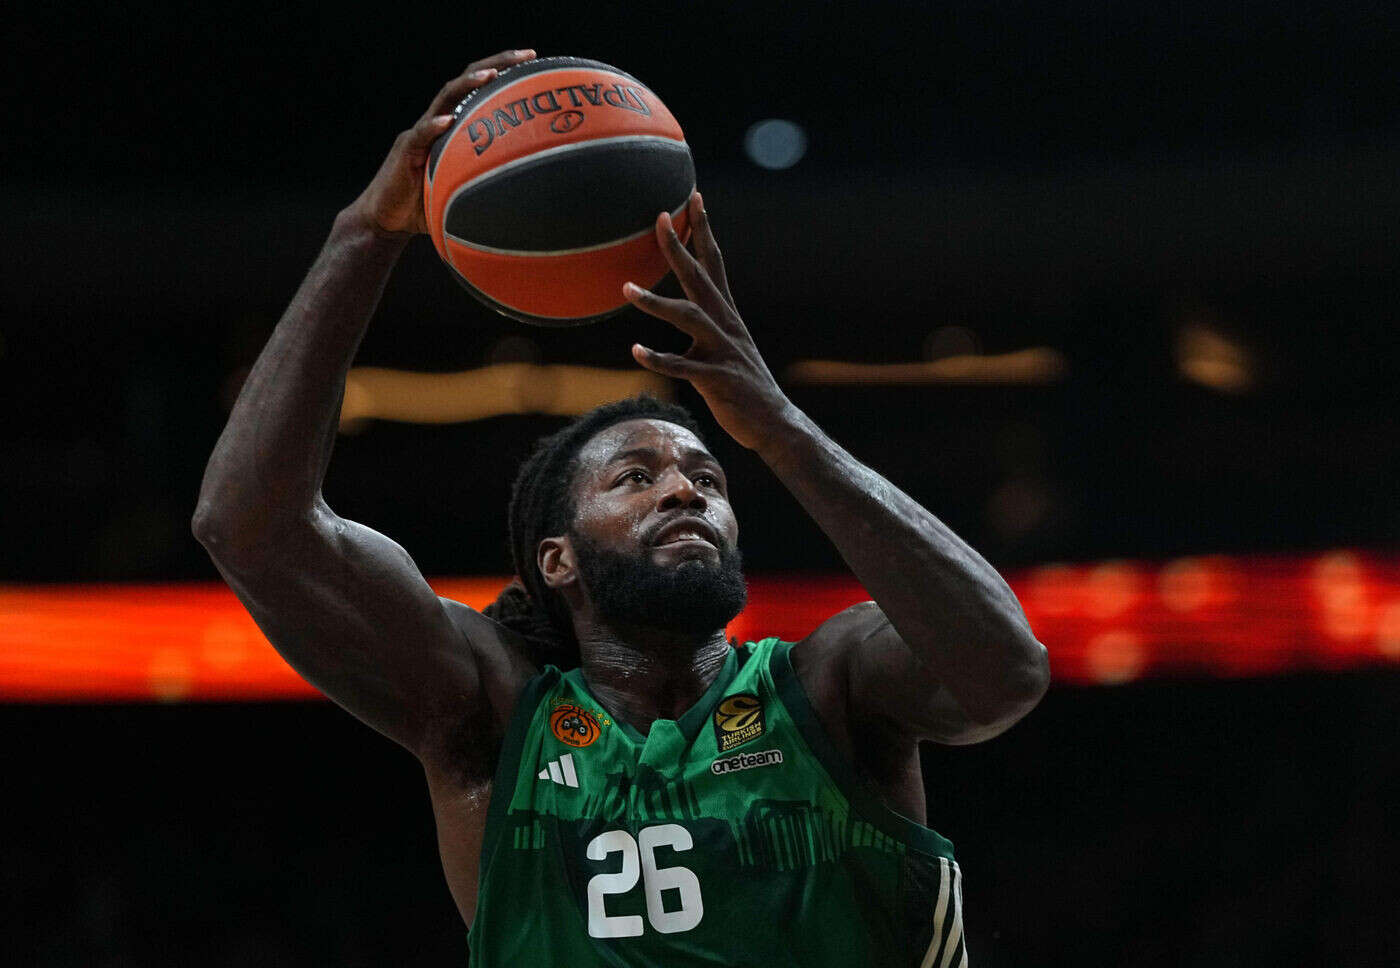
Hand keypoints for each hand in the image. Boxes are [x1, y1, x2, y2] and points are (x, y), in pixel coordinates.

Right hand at [348, 49, 535, 234]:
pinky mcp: (406, 152)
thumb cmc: (428, 206)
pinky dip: (433, 127)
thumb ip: (490, 182)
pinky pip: (420, 135)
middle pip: (465, 82)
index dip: (503, 71)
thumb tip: (532, 193)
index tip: (532, 59)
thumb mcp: (466, 189)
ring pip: (444, 100)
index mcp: (451, 126)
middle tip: (526, 55)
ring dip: (467, 85)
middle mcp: (436, 122)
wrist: (386, 219)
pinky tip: (448, 121)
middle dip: (496, 63)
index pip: (478, 89)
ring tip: (490, 75)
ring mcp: (420, 134)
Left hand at [624, 193, 795, 451]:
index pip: (715, 262)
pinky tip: (635, 350)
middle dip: (679, 247)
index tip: (693, 196)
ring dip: (655, 302)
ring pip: (687, 317)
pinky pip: (682, 366)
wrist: (774, 422)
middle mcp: (725, 325)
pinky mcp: (716, 379)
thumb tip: (685, 308)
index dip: (704, 229)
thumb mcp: (726, 346)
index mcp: (727, 314)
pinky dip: (658, 357)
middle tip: (660, 218)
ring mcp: (721, 351)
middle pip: (699, 277)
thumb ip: (707, 325)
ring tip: (626, 288)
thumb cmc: (743, 386)